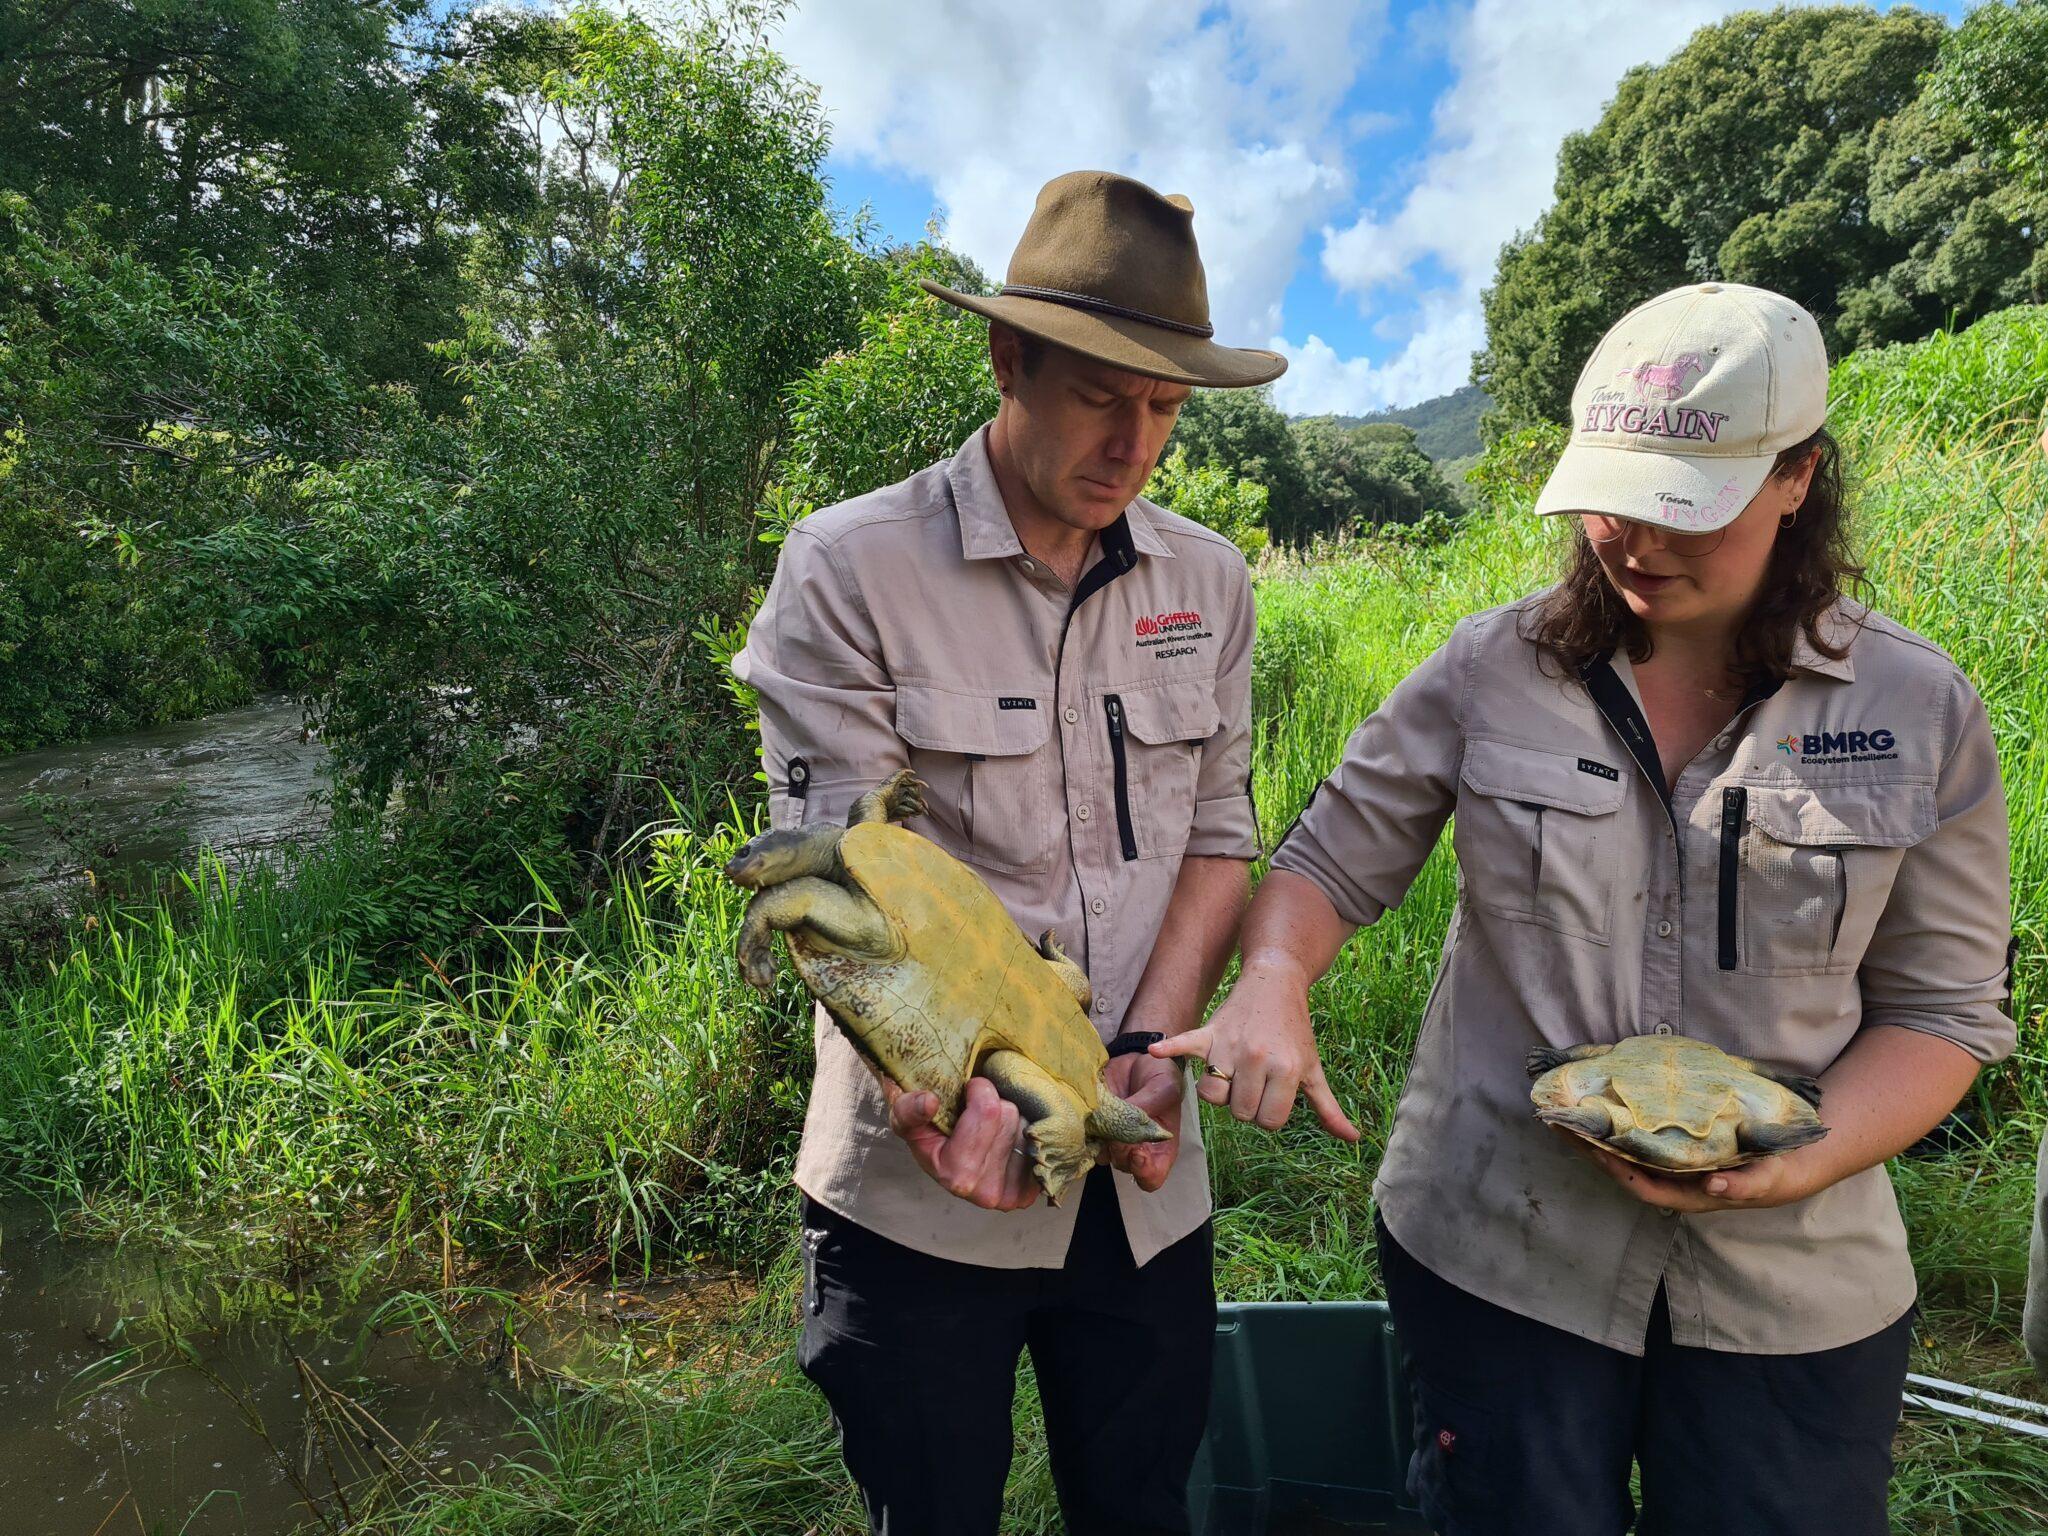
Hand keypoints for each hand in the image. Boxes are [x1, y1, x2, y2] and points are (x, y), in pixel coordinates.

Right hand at [880, 1074, 1039, 1210]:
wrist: (942, 1156)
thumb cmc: (925, 1130)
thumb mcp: (903, 1115)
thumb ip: (908, 1108)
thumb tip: (929, 1102)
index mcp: (957, 1176)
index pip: (989, 1110)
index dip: (978, 1090)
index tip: (965, 1092)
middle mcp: (986, 1193)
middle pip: (1009, 1115)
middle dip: (994, 1105)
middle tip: (975, 1116)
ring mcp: (1011, 1195)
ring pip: (1026, 1125)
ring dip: (1010, 1119)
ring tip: (988, 1130)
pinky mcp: (1030, 1191)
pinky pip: (1040, 1140)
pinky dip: (1025, 1134)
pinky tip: (1005, 1142)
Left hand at [1099, 1049, 1183, 1191]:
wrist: (1137, 1060)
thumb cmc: (1160, 1077)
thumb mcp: (1164, 1087)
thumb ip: (1148, 1106)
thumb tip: (1125, 1123)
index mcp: (1160, 1148)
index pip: (1151, 1177)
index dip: (1144, 1172)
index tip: (1137, 1154)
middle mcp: (1135, 1149)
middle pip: (1124, 1166)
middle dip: (1120, 1149)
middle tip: (1118, 1125)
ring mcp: (1113, 1139)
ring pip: (1102, 1155)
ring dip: (1101, 1138)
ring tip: (1104, 1114)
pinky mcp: (1095, 1126)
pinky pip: (1086, 1138)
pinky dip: (1086, 1128)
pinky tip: (1091, 1111)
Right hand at [1149, 962, 1358, 1140]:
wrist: (1275, 983)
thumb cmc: (1295, 1032)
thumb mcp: (1313, 1068)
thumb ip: (1328, 1107)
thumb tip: (1352, 1139)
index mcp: (1285, 1070)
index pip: (1268, 1122)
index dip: (1270, 1115)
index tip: (1273, 1097)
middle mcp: (1257, 1058)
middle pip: (1240, 1113)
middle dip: (1246, 1104)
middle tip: (1255, 1083)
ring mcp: (1229, 1046)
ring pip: (1212, 1097)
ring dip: (1219, 1092)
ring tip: (1232, 1074)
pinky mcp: (1208, 1033)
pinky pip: (1183, 1044)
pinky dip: (1169, 1049)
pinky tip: (1155, 1051)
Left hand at [1557, 1127, 1832, 1211]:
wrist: (1792, 1161)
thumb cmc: (1776, 1174)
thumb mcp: (1766, 1181)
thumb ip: (1743, 1186)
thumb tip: (1713, 1187)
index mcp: (1690, 1194)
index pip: (1644, 1186)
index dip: (1618, 1170)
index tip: (1596, 1149)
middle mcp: (1674, 1181)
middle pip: (1624, 1168)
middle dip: (1592, 1149)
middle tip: (1562, 1123)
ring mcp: (1673, 1164)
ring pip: (1626, 1152)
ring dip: (1597, 1135)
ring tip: (1567, 1112)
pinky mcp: (1675, 1146)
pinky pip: (1639, 1137)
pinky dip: (1618, 1124)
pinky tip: (1602, 1105)